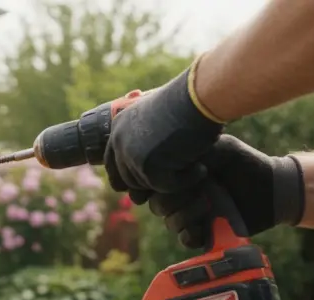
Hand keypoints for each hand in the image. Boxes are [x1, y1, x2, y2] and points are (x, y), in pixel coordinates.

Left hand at [102, 61, 225, 201]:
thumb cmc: (190, 101)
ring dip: (172, 181)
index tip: (144, 184)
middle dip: (151, 183)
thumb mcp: (160, 113)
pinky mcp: (149, 168)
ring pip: (148, 185)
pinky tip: (201, 170)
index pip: (112, 163)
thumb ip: (148, 132)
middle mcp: (120, 141)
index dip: (126, 177)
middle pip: (128, 180)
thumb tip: (149, 155)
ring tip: (195, 167)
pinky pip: (166, 187)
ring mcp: (132, 156)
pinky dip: (186, 181)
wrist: (200, 97)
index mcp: (119, 126)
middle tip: (175, 178)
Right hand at [148, 135, 306, 248]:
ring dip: (185, 215)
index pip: (152, 183)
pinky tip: (204, 226)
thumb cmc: (245, 164)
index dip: (156, 184)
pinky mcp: (204, 234)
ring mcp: (192, 216)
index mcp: (180, 175)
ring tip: (207, 206)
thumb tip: (161, 163)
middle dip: (173, 200)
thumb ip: (191, 153)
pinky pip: (185, 240)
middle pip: (157, 204)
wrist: (271, 189)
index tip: (174, 177)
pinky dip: (191, 234)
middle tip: (198, 191)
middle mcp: (182, 195)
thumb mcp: (219, 149)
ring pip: (169, 222)